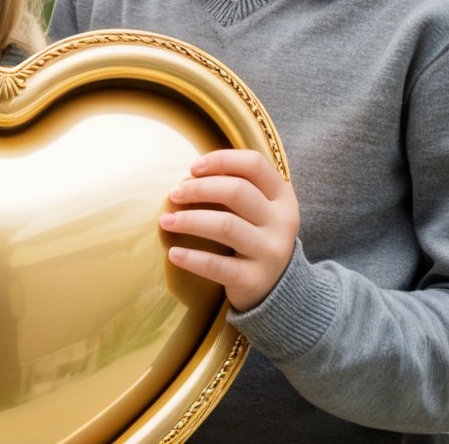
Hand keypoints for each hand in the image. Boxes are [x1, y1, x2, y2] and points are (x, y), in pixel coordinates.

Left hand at [157, 149, 298, 310]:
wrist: (277, 288)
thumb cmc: (254, 235)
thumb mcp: (256, 209)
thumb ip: (233, 188)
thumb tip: (187, 179)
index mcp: (282, 197)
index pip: (254, 164)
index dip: (221, 160)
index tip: (193, 168)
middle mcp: (282, 222)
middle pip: (237, 191)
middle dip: (199, 188)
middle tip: (174, 194)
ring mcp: (271, 252)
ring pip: (226, 226)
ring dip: (189, 220)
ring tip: (166, 221)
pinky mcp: (254, 279)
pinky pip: (218, 265)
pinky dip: (192, 258)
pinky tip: (174, 253)